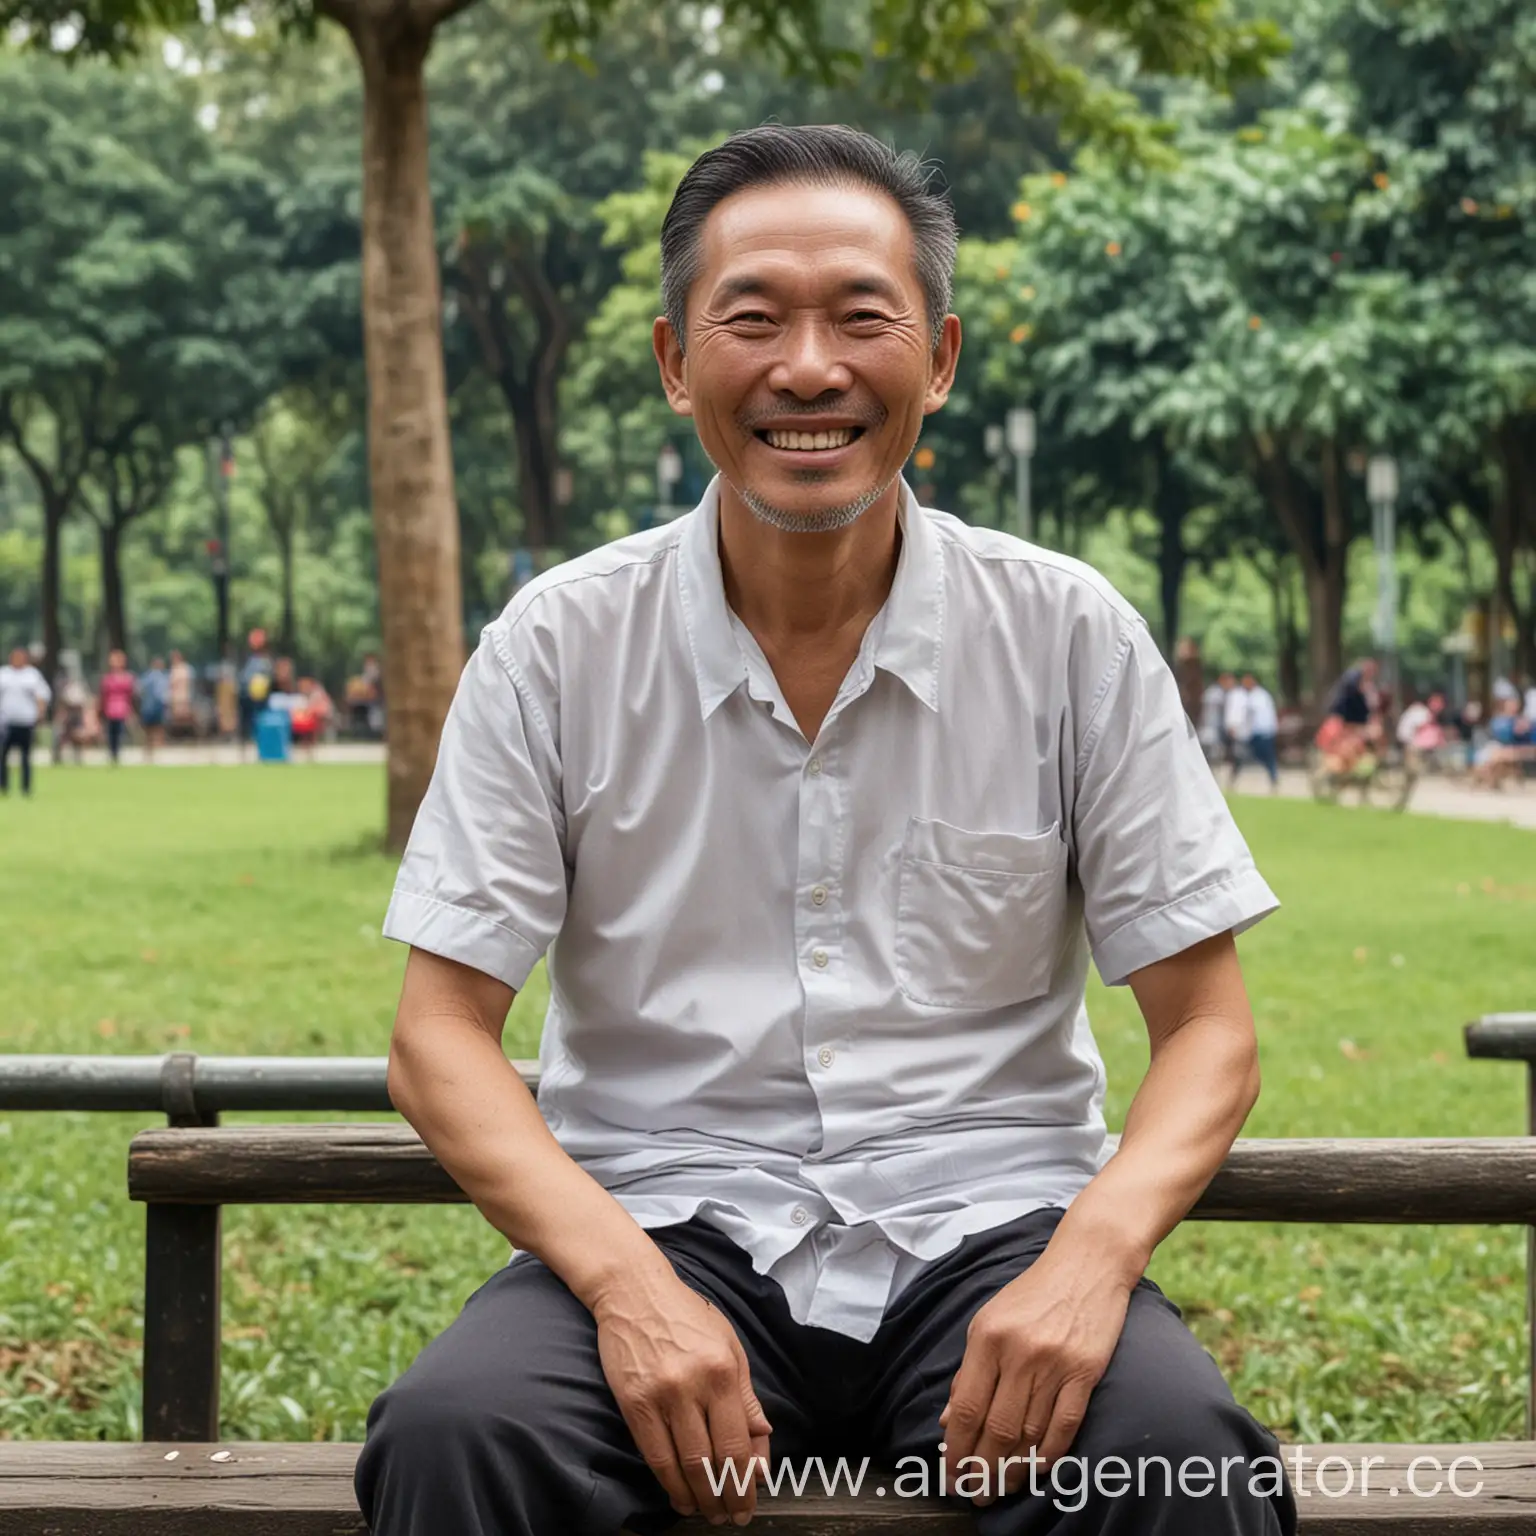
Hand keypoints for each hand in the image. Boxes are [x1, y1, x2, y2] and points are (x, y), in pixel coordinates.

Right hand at [594, 1273, 771, 1525]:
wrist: (635, 1292)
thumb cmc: (686, 1316)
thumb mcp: (729, 1345)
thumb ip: (746, 1397)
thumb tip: (762, 1441)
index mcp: (724, 1371)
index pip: (738, 1444)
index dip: (745, 1482)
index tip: (749, 1502)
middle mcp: (694, 1386)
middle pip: (712, 1460)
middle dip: (725, 1497)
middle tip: (731, 1516)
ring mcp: (662, 1396)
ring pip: (684, 1464)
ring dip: (698, 1498)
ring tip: (707, 1513)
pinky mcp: (634, 1402)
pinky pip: (654, 1455)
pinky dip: (669, 1483)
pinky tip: (679, 1496)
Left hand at [940, 1243, 1132, 1504]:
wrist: (1086, 1264)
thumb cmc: (1033, 1293)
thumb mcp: (989, 1320)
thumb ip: (968, 1370)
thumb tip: (949, 1420)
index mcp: (987, 1337)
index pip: (966, 1407)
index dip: (956, 1449)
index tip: (950, 1473)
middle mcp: (1019, 1352)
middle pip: (996, 1428)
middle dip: (982, 1468)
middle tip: (975, 1493)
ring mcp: (1054, 1364)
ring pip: (1029, 1433)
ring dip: (1013, 1469)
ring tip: (1001, 1487)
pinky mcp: (1085, 1372)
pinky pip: (1063, 1426)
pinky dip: (1048, 1455)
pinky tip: (1036, 1471)